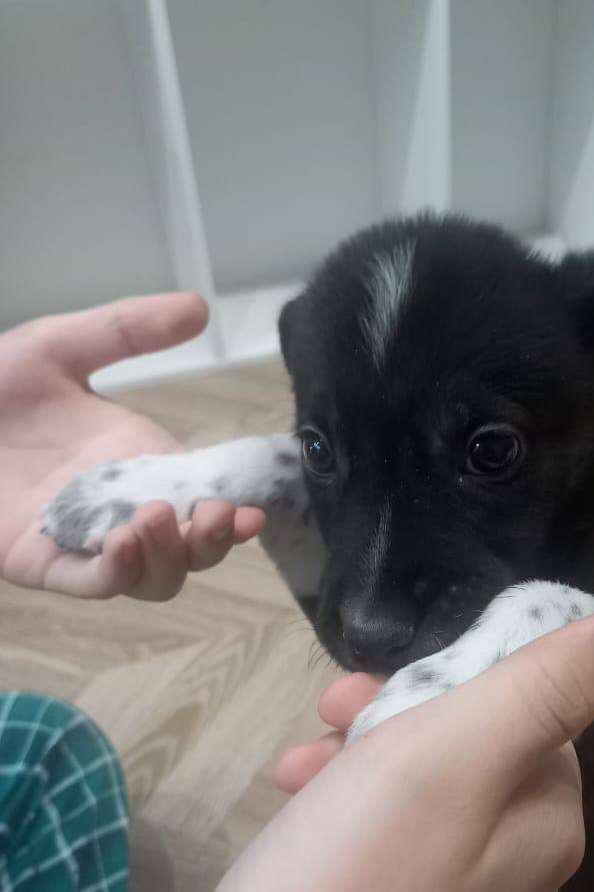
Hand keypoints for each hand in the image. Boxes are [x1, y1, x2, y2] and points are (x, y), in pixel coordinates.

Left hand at [0, 294, 264, 599]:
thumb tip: (200, 308)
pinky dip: (117, 572)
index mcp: (139, 463)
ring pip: (151, 578)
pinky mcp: (42, 562)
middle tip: (218, 515)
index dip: (233, 511)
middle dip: (213, 542)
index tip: (252, 506)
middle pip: (189, 551)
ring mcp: (85, 540)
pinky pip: (91, 584)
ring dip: (171, 558)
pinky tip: (122, 542)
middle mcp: (121, 509)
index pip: (202, 500)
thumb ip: (127, 329)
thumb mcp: (59, 346)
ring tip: (158, 519)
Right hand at [1, 608, 593, 891]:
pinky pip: (385, 852)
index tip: (377, 687)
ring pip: (419, 796)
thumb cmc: (348, 878)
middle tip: (326, 715)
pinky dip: (339, 817)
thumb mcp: (451, 756)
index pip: (532, 710)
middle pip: (472, 749)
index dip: (455, 681)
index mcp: (548, 825)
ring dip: (357, 762)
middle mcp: (521, 875)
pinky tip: (291, 818)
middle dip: (394, 719)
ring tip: (293, 770)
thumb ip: (549, 688)